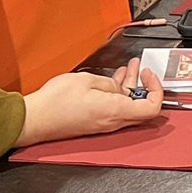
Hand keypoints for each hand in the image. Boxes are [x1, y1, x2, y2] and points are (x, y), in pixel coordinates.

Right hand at [17, 58, 162, 146]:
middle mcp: (113, 122)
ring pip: (126, 106)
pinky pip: (113, 109)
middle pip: (141, 107)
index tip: (149, 74)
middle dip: (144, 85)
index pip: (152, 108)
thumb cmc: (56, 102)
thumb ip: (110, 84)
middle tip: (141, 68)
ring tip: (128, 68)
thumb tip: (120, 88)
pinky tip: (111, 80)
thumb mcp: (88, 80)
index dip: (156, 90)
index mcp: (116, 111)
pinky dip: (117, 94)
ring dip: (129, 87)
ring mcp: (103, 124)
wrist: (34, 119)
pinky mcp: (93, 123)